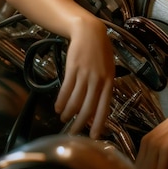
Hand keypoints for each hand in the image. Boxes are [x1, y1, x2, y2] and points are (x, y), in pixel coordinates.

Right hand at [55, 16, 114, 138]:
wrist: (90, 32)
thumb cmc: (100, 51)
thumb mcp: (108, 68)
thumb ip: (105, 86)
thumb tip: (98, 106)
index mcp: (109, 81)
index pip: (105, 106)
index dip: (99, 123)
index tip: (95, 136)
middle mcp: (98, 80)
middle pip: (88, 107)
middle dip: (80, 123)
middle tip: (74, 132)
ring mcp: (85, 74)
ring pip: (75, 100)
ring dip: (68, 113)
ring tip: (63, 119)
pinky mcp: (73, 68)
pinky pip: (66, 89)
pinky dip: (61, 101)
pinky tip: (58, 107)